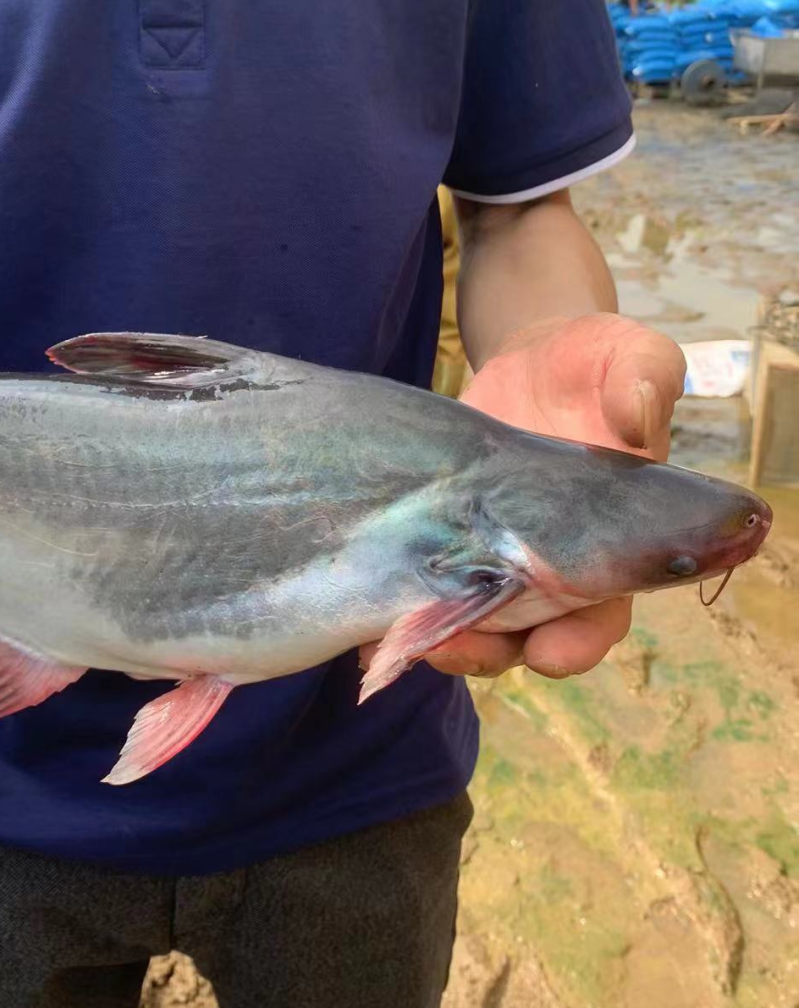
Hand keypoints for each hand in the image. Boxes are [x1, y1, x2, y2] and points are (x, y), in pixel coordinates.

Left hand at [424, 313, 686, 680]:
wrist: (538, 360)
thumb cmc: (600, 365)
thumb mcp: (631, 357)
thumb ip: (646, 381)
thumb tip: (638, 417)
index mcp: (612, 546)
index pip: (602, 615)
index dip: (579, 641)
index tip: (552, 651)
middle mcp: (554, 568)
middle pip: (527, 636)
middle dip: (492, 651)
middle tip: (455, 648)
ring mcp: (497, 558)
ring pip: (471, 624)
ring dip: (441, 638)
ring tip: (406, 637)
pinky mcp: (448, 539)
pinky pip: (425, 589)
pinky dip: (397, 613)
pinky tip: (362, 626)